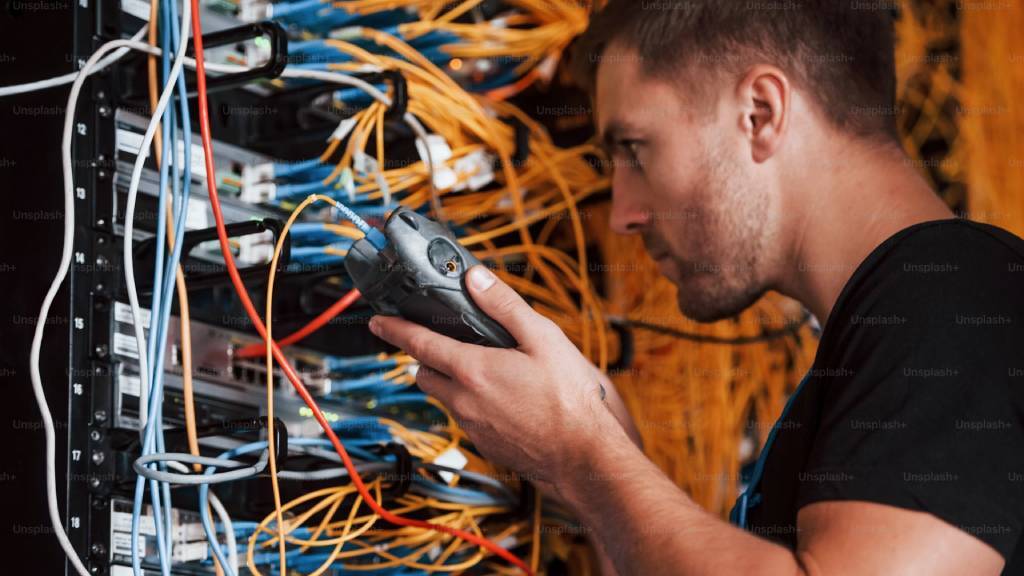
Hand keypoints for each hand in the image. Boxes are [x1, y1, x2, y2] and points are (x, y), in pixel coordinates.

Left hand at [368, 265, 629, 492]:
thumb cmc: (568, 399)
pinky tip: (504, 399)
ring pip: (446, 398)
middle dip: (427, 357)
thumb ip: (504, 306)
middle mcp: (465, 401)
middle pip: (425, 374)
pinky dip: (472, 404)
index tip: (379, 321)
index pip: (420, 344)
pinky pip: (466, 419)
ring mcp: (473, 427)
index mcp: (473, 370)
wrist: (583, 457)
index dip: (396, 330)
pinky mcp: (486, 445)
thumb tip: (475, 279)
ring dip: (451, 381)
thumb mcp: (543, 338)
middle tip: (444, 342)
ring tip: (484, 370)